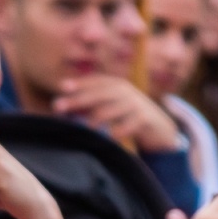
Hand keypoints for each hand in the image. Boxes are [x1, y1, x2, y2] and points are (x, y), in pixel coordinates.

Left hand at [52, 77, 180, 153]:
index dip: (80, 83)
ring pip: (112, 109)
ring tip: (89, 126)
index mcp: (115, 85)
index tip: (62, 87)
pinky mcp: (145, 118)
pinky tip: (112, 136)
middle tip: (58, 107)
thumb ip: (88, 105)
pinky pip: (129, 124)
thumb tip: (59, 106)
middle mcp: (125, 91)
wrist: (159, 127)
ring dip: (97, 117)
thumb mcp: (110, 105)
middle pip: (99, 94)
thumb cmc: (127, 115)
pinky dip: (119, 130)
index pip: (95, 81)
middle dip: (78, 100)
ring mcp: (135, 104)